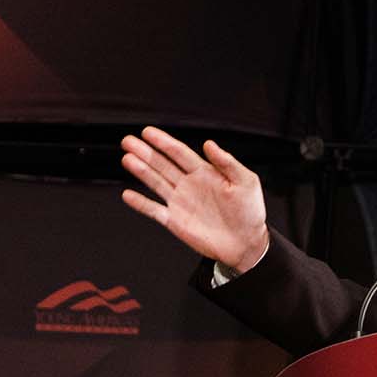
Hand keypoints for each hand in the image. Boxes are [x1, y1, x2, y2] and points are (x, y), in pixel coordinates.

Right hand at [119, 127, 269, 273]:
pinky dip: (141, 203)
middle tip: (128, 141)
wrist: (247, 243)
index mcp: (205, 172)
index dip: (163, 142)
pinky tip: (128, 194)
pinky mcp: (176, 221)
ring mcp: (180, 202)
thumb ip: (227, 162)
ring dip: (141, 171)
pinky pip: (154, 210)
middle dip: (145, 152)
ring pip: (156, 183)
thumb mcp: (246, 182)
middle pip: (162, 164)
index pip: (179, 153)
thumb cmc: (250, 212)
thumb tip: (209, 144)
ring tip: (127, 159)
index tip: (148, 132)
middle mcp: (189, 185)